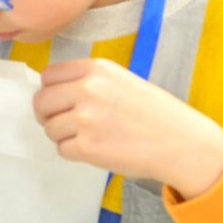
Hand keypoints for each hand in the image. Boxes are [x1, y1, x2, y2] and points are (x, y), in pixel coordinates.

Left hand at [34, 58, 222, 199]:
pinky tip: (94, 149)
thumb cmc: (153, 113)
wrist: (181, 143)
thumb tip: (52, 90)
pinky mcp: (88, 147)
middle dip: (47, 114)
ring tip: (88, 137)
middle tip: (61, 122)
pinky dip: (73, 152)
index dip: (49, 91)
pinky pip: (62, 149)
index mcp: (95, 69)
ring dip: (62, 136)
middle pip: (41, 102)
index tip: (55, 101)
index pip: (48, 76)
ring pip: (50, 128)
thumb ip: (86, 81)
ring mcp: (85, 119)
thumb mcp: (119, 80)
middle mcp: (87, 90)